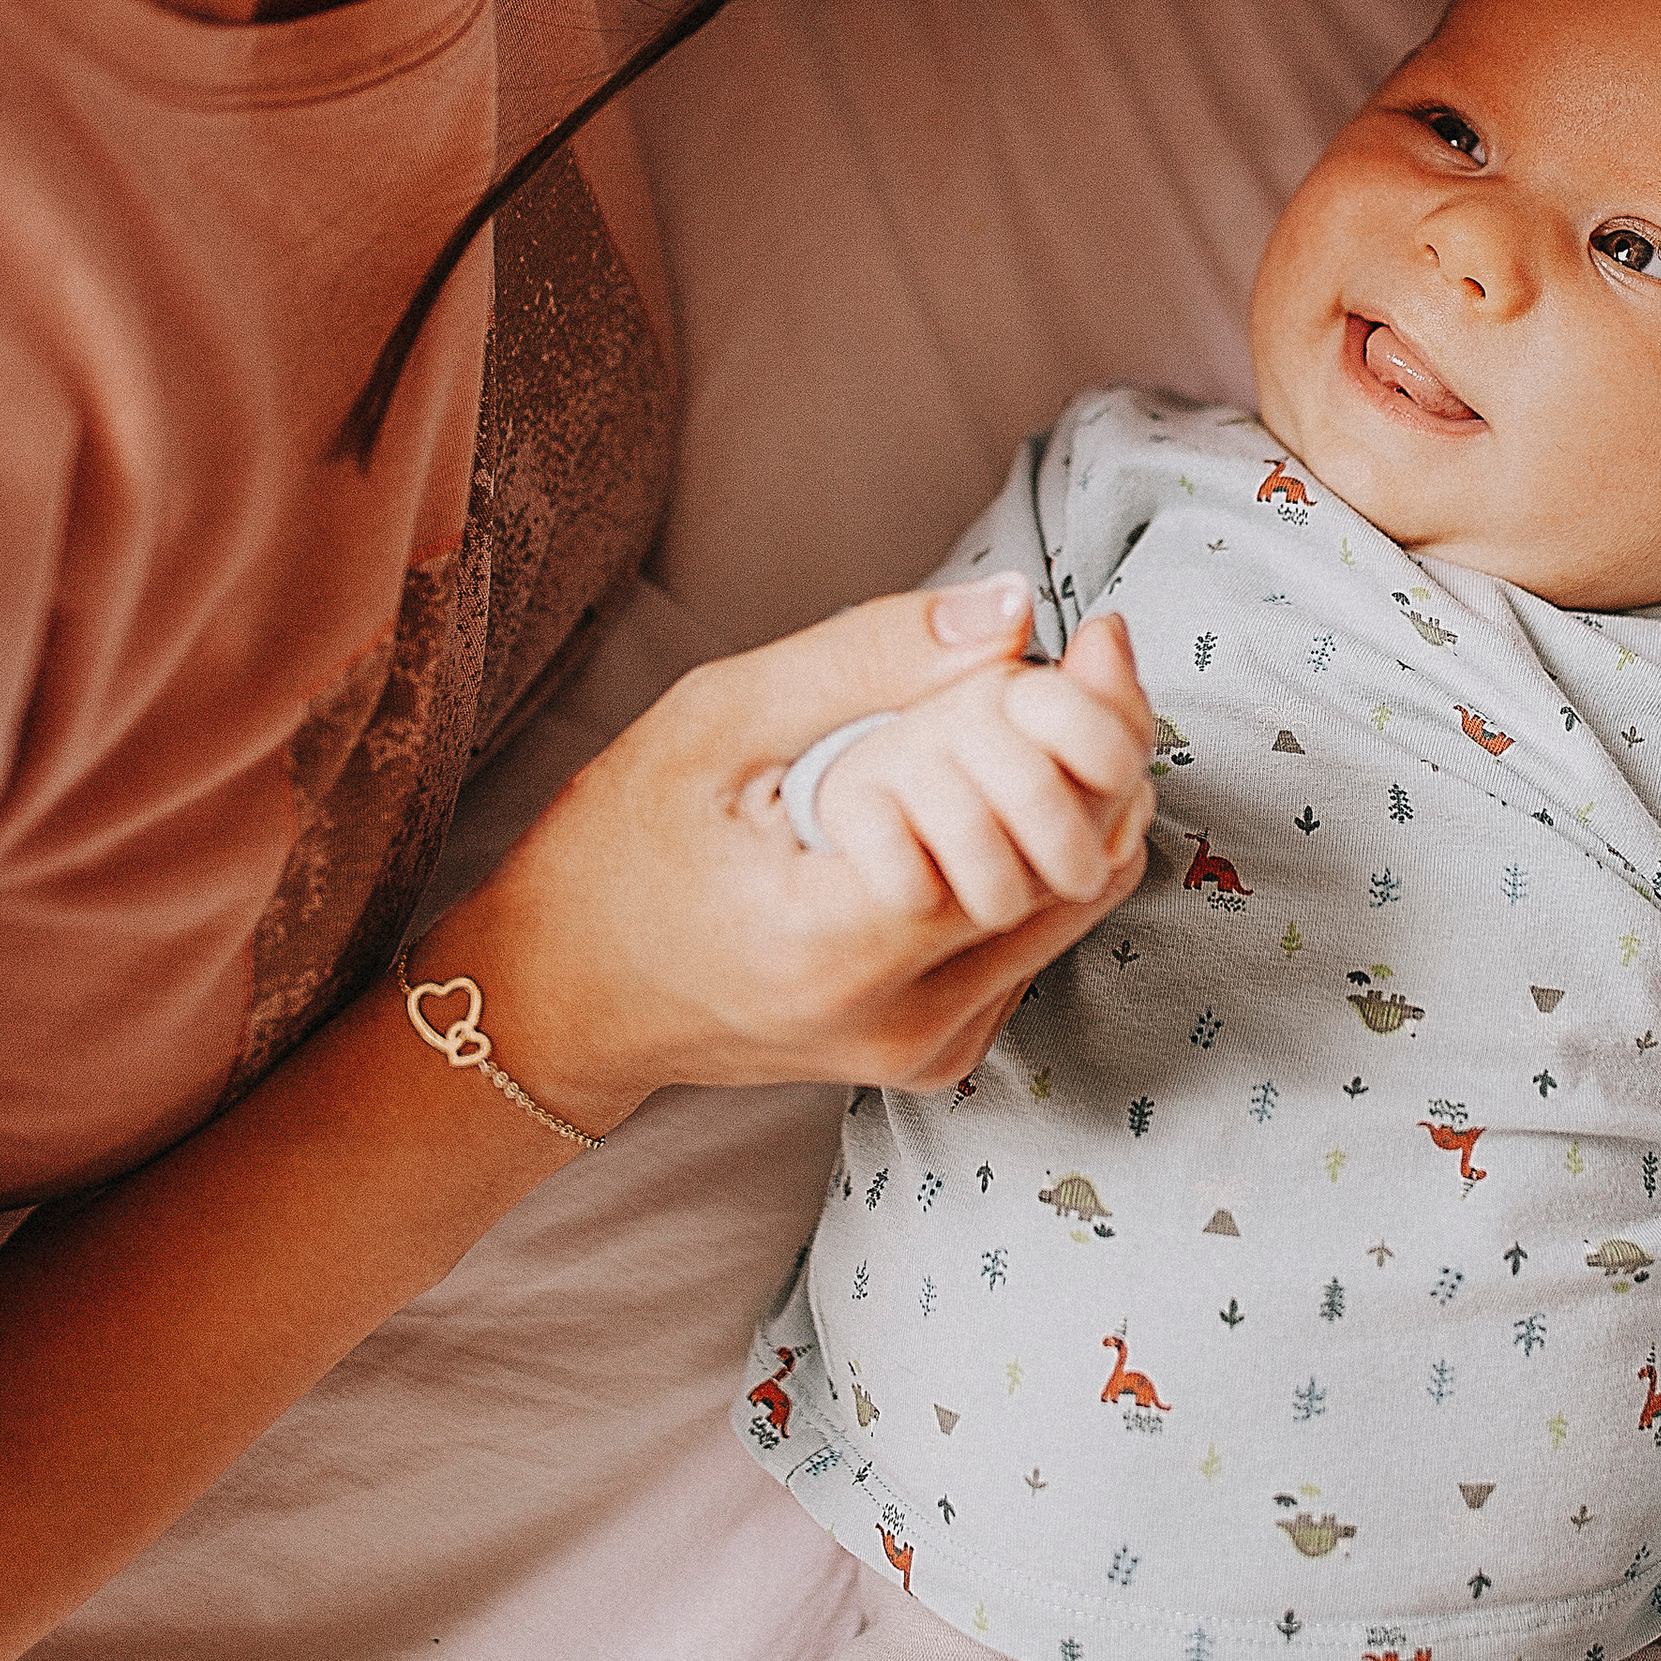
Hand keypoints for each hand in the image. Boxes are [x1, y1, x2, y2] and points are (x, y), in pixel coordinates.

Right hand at [425, 575, 1148, 1126]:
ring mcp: (928, 1049)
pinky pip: (1040, 935)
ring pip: (1079, 902)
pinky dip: (1046, 846)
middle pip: (1082, 865)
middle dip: (1100, 746)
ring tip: (1038, 705)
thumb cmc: (611, 855)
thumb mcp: (716, 721)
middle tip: (1077, 653)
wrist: (559, 1002)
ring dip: (1083, 794)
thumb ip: (869, 659)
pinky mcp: (940, 1052)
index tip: (1078, 635)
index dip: (1071, 720)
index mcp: (836, 947)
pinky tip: (1004, 781)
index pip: (1032, 830)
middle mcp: (901, 1020)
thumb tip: (1012, 609)